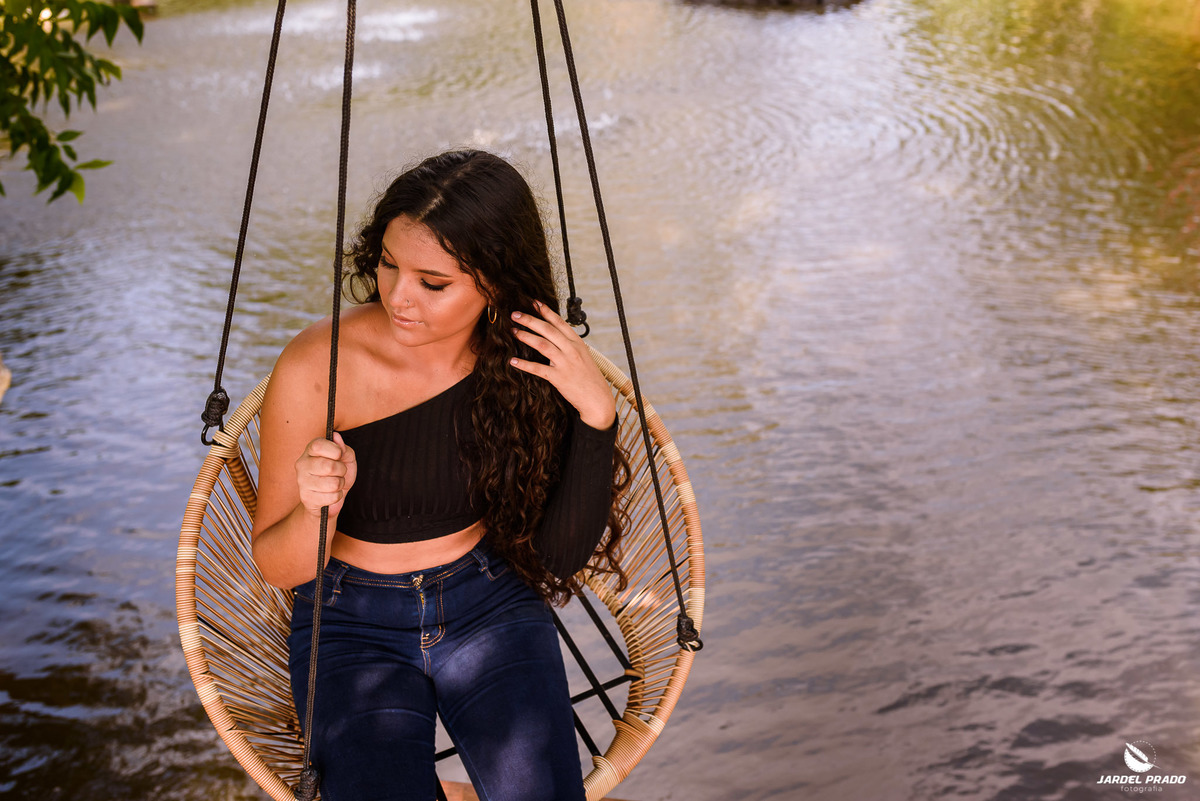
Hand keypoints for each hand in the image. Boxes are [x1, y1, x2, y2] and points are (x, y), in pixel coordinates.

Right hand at [294, 432, 357, 516]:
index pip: (319, 445)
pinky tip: (330, 494)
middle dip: (341, 470)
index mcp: (311, 450)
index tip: (339, 455)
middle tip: (339, 472)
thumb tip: (336, 436)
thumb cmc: (338, 474)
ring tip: (335, 483)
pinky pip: (332, 497)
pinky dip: (337, 496)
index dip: (335, 451)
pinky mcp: (306, 497)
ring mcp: (302, 481)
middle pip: (329, 466)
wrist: (331, 497)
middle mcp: (302, 463)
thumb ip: (344, 448)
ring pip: (333, 484)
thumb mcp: (346, 458)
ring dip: (340, 484)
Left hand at [510, 300, 616, 429]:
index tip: (534, 302)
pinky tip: (513, 361)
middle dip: (530, 320)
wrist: (597, 399)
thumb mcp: (584, 357)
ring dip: (526, 336)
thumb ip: (570, 346)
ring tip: (514, 331)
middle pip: (548, 330)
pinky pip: (538, 368)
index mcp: (578, 343)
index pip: (560, 323)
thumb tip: (556, 336)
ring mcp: (565, 363)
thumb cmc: (590, 379)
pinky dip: (524, 364)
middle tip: (515, 314)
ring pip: (542, 344)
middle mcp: (571, 350)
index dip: (546, 311)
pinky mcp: (558, 378)